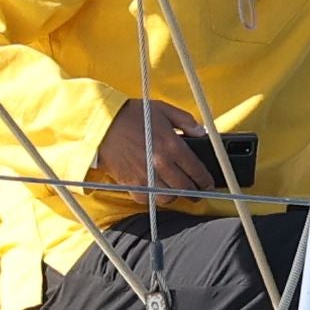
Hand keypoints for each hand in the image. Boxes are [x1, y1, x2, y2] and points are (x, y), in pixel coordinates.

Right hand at [94, 98, 220, 195]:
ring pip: (168, 198)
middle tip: (197, 193)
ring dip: (175, 197)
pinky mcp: (131, 183)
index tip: (207, 183)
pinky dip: (154, 199)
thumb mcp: (162, 109)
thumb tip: (202, 133)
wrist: (102, 124)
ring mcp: (146, 176)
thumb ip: (186, 121)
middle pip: (185, 188)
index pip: (196, 170)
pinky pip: (147, 200)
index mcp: (171, 146)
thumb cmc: (131, 115)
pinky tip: (156, 191)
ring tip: (176, 191)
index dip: (205, 180)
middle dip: (194, 193)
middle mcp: (160, 164)